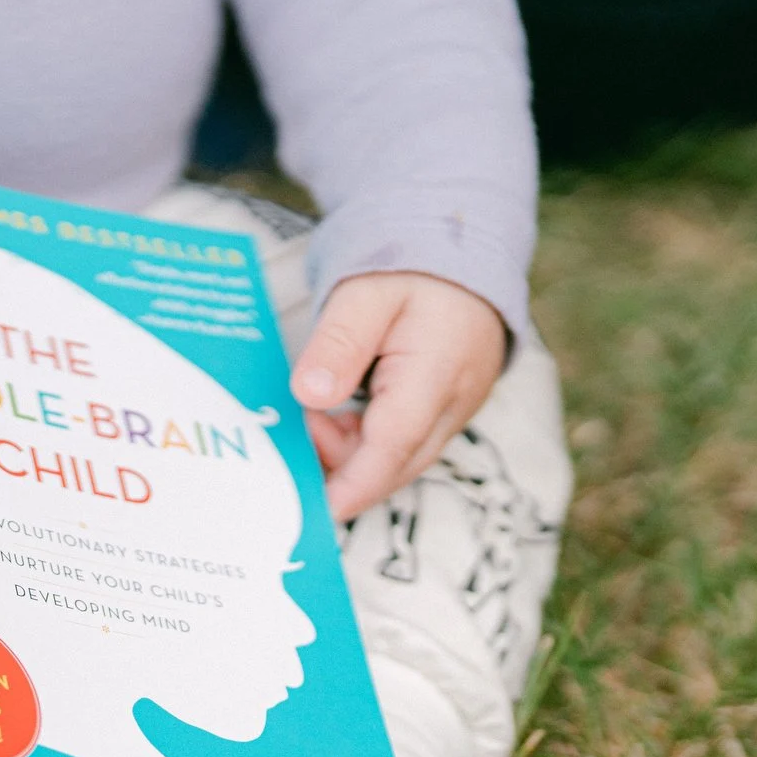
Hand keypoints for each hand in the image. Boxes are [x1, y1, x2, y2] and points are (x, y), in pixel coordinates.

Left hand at [291, 272, 506, 520]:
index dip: (355, 482)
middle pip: (398, 462)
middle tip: (293, 446)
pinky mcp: (448, 410)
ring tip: (312, 418)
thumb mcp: (363, 294)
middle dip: (343, 472)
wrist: (463, 249)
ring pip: (402, 458)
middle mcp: (456, 400)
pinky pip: (406, 444)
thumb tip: (310, 395)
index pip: (396, 441)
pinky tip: (336, 419)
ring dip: (352, 455)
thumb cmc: (409, 269)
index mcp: (438, 369)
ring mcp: (457, 409)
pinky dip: (366, 445)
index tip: (319, 507)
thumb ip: (338, 343)